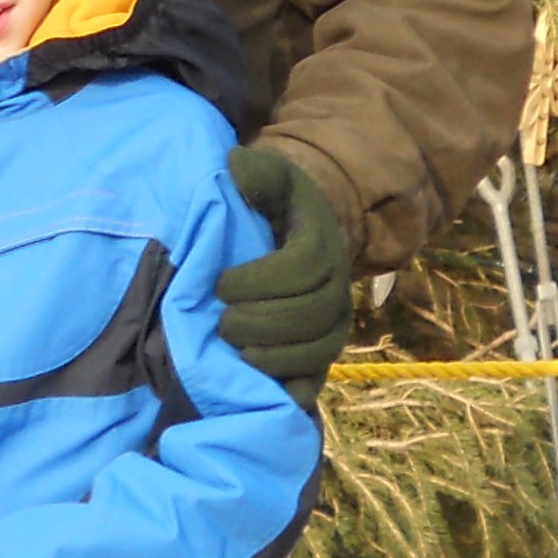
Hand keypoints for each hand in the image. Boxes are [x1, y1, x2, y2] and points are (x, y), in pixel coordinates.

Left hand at [219, 146, 353, 397]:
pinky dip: (291, 390)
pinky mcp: (322, 356)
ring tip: (236, 351)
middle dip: (260, 322)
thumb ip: (255, 172)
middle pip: (308, 315)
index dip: (260, 280)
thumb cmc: (274, 209)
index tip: (222, 283)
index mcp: (322, 245)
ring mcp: (333, 327)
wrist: (299, 237)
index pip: (301, 268)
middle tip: (222, 322)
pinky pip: (316, 382)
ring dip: (273, 357)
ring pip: (315, 351)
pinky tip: (262, 391)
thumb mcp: (267, 178)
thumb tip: (236, 167)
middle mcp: (336, 288)